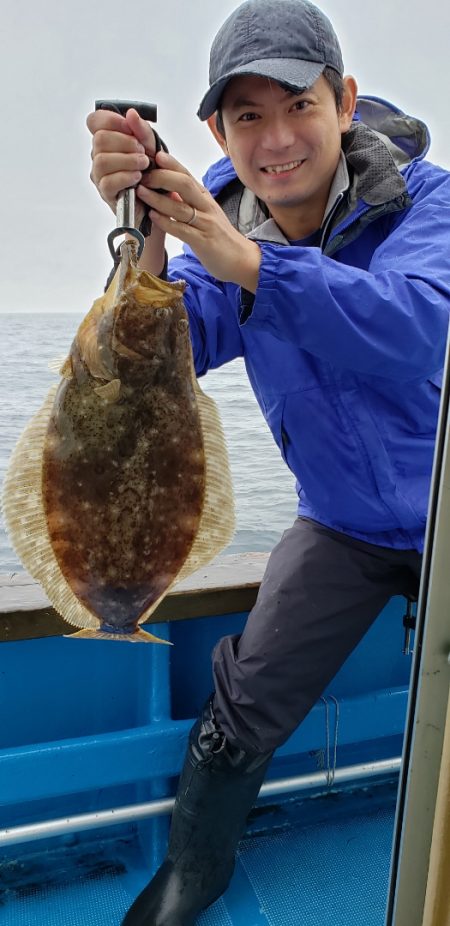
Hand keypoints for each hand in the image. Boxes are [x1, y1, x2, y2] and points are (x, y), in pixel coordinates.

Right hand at [86, 108, 156, 222]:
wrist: (159, 198)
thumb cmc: (151, 170)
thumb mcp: (151, 146)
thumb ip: (142, 130)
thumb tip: (131, 114)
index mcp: (107, 140)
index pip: (95, 121)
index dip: (111, 120)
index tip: (129, 127)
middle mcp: (98, 155)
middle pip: (100, 139)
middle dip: (125, 142)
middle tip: (143, 152)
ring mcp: (99, 174)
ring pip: (102, 161)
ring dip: (127, 160)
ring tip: (144, 165)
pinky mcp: (105, 192)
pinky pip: (108, 182)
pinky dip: (125, 177)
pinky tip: (138, 178)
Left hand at [138, 150, 261, 292]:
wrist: (242, 259)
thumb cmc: (220, 237)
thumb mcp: (205, 214)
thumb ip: (188, 202)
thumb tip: (167, 190)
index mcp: (205, 198)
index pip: (187, 175)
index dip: (172, 164)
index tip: (155, 156)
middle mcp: (206, 207)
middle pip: (184, 184)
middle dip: (162, 177)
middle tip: (143, 176)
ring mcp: (205, 224)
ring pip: (180, 207)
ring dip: (158, 198)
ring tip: (141, 192)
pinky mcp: (203, 242)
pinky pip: (182, 230)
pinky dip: (166, 222)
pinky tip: (153, 216)